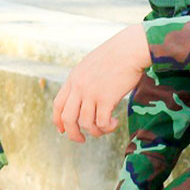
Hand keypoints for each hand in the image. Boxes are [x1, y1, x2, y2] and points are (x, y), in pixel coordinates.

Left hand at [52, 24, 150, 141]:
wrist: (130, 49)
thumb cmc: (116, 55)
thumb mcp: (90, 64)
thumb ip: (83, 79)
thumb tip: (83, 96)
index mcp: (73, 79)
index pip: (58, 105)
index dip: (58, 121)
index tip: (63, 130)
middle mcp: (79, 87)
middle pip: (68, 118)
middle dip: (73, 134)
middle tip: (81, 140)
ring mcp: (91, 93)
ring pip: (85, 124)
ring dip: (96, 131)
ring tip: (106, 128)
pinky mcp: (106, 99)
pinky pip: (101, 123)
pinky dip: (107, 128)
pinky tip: (115, 123)